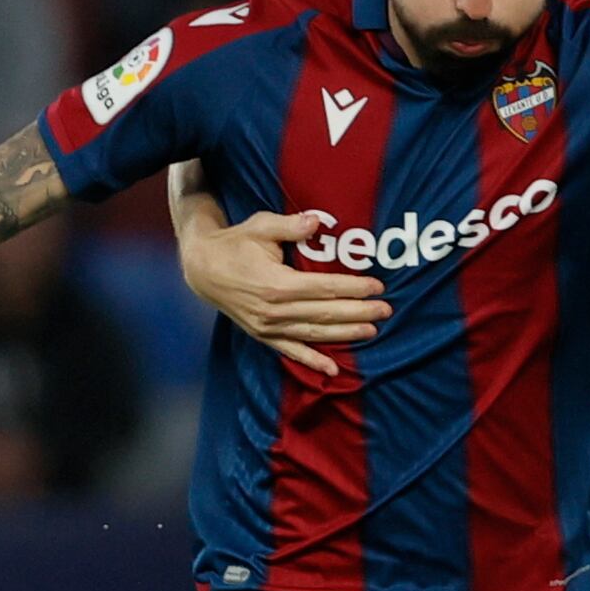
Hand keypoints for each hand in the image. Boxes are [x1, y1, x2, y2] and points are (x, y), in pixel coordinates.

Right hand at [178, 202, 389, 377]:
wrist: (203, 269)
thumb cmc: (236, 243)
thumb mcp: (261, 226)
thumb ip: (291, 226)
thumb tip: (317, 221)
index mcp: (277, 283)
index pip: (325, 288)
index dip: (353, 288)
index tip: (377, 286)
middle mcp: (275, 310)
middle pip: (325, 312)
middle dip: (359, 312)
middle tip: (386, 310)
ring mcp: (268, 326)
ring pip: (314, 333)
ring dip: (345, 334)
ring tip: (372, 331)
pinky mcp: (263, 335)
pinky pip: (292, 351)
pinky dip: (312, 360)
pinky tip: (333, 369)